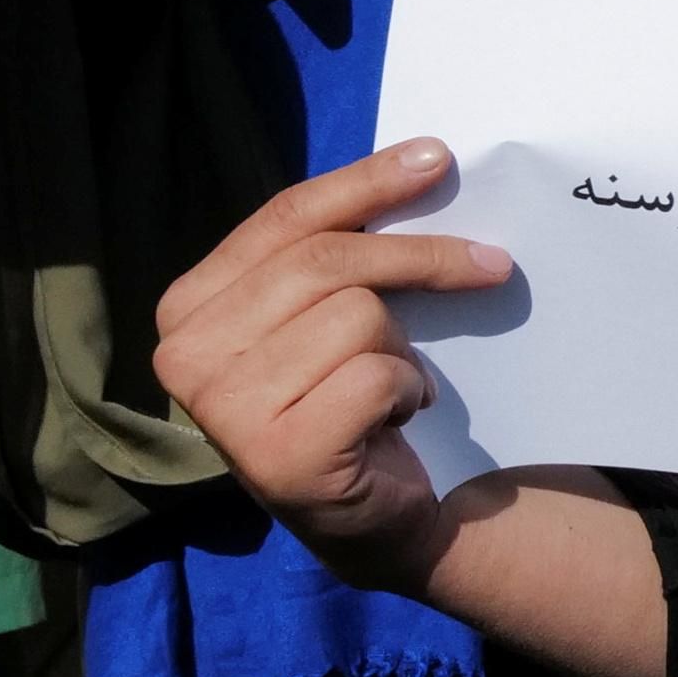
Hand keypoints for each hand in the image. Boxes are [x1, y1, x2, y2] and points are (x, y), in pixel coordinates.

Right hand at [149, 141, 509, 575]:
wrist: (376, 517)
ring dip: (401, 352)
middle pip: (327, 261)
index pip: (286, 220)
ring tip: (392, 389)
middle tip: (492, 267)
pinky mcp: (278, 456)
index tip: (438, 158)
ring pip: (358, 316)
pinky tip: (392, 423)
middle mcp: (185, 354)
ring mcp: (224, 410)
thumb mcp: (330, 314)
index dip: (367, 183)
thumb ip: (338, 251)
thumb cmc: (354, 401)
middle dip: (422, 260)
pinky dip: (405, 394)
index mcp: (189, 306)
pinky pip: (376, 378)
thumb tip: (423, 163)